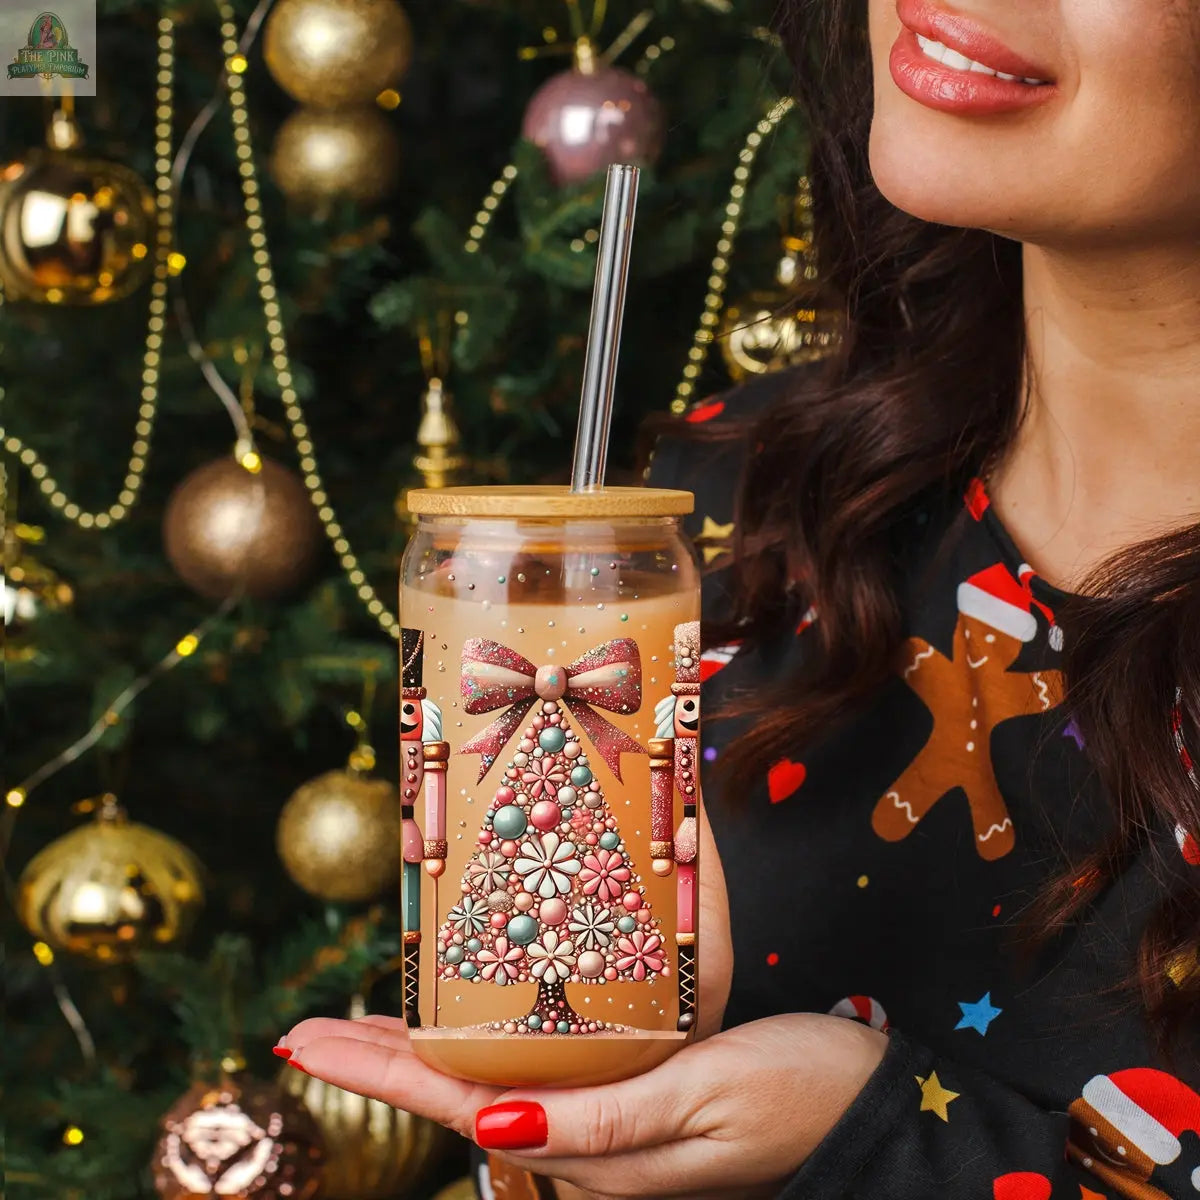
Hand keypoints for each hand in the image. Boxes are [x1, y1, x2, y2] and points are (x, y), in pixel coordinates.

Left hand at [277, 1011, 886, 1198]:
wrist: (869, 1113)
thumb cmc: (796, 1095)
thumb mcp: (704, 1099)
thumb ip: (599, 1123)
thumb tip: (493, 1125)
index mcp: (596, 1146)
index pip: (460, 1108)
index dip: (379, 1072)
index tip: (306, 1041)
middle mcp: (589, 1144)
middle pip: (459, 1101)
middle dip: (378, 1064)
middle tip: (309, 1029)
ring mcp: (611, 1128)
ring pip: (492, 1089)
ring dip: (425, 1058)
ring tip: (373, 1024)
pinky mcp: (636, 1102)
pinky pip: (540, 1077)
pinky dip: (488, 1051)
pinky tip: (480, 1030)